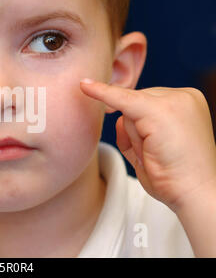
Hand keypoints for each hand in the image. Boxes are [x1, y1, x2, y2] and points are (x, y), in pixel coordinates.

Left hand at [80, 78, 215, 213]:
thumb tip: (116, 116)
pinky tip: (85, 86)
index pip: (147, 101)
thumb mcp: (152, 148)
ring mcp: (173, 100)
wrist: (195, 193)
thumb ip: (134, 130)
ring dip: (134, 135)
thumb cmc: (175, 176)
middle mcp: (183, 97)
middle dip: (137, 130)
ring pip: (129, 107)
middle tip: (159, 153)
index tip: (136, 130)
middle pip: (136, 101)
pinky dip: (102, 92)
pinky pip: (120, 98)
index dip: (138, 122)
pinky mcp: (158, 110)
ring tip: (156, 153)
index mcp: (186, 103)